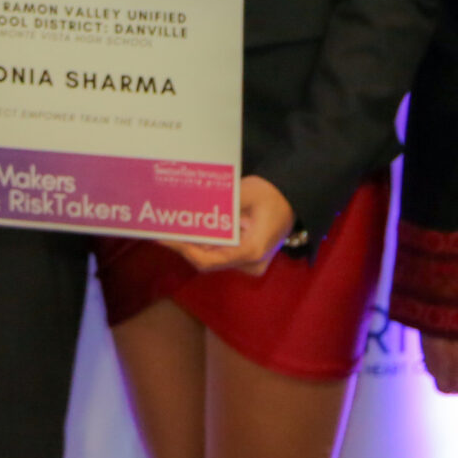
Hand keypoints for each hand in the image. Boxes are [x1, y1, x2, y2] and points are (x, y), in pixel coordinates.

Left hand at [173, 176, 294, 274]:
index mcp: (251, 251)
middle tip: (162, 230)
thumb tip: (189, 213)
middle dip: (184, 245)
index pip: (208, 259)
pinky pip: (221, 254)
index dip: (183, 249)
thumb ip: (218, 207)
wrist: (295, 197)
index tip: (164, 237)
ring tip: (171, 229)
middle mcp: (250, 264)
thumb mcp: (243, 193)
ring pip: (213, 258)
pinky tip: (192, 230)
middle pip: (208, 260)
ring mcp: (250, 264)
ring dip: (193, 244)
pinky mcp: (248, 258)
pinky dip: (206, 243)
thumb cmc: (272, 193)